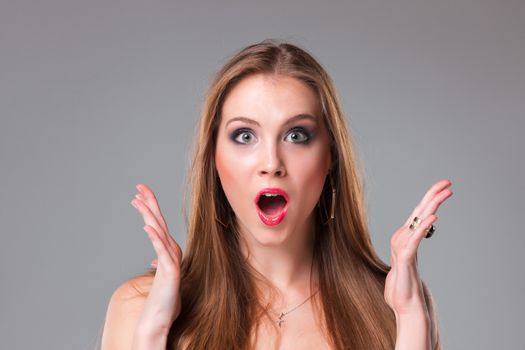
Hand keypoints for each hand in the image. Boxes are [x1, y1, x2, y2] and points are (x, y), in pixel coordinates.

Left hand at [131, 183, 181, 335]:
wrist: (160, 318)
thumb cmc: (161, 298)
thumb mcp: (159, 276)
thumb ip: (159, 264)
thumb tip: (154, 259)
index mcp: (167, 250)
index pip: (157, 223)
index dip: (149, 207)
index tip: (138, 194)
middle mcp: (171, 251)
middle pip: (159, 222)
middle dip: (149, 203)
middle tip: (139, 186)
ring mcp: (171, 260)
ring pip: (159, 232)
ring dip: (150, 215)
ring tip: (139, 201)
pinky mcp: (170, 271)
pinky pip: (161, 251)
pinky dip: (155, 238)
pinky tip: (147, 227)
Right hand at [384, 179, 452, 317]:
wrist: (404, 305)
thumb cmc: (407, 285)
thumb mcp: (410, 259)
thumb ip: (413, 244)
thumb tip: (422, 230)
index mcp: (404, 237)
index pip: (419, 212)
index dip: (430, 197)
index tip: (444, 186)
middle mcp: (401, 238)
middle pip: (418, 212)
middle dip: (433, 195)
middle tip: (447, 182)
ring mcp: (402, 247)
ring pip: (417, 222)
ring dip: (431, 206)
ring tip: (443, 194)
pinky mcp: (405, 259)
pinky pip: (416, 239)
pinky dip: (424, 227)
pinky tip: (434, 218)